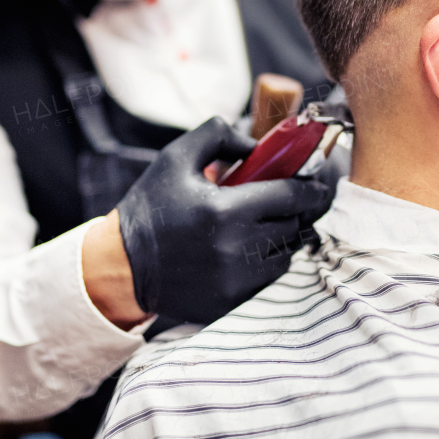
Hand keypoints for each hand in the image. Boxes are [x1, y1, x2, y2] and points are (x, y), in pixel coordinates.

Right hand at [117, 117, 335, 324]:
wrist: (121, 265)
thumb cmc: (150, 207)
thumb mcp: (177, 157)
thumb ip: (220, 135)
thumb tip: (259, 146)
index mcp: (224, 210)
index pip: (291, 197)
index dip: (310, 188)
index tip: (317, 184)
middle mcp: (234, 249)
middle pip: (293, 225)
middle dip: (294, 210)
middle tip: (285, 200)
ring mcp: (235, 281)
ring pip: (285, 254)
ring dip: (282, 237)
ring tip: (263, 224)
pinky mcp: (231, 303)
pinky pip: (268, 279)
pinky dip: (266, 262)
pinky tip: (247, 248)